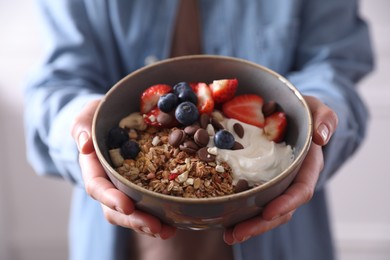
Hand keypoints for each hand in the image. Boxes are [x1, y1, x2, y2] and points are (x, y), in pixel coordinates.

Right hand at [71, 99, 175, 238]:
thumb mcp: (87, 115)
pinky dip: (160, 214)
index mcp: (94, 168)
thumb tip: (85, 145)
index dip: (111, 198)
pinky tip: (175, 222)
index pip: (97, 187)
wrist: (115, 118)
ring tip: (168, 231)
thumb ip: (82, 126)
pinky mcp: (142, 186)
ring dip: (149, 224)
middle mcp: (109, 183)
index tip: (127, 206)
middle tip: (155, 227)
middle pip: (116, 209)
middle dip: (135, 220)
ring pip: (133, 213)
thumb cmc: (99, 116)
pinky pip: (148, 204)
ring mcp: (125, 187)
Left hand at [223, 95, 338, 244]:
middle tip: (236, 235)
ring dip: (246, 225)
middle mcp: (290, 180)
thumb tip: (322, 138)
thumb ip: (325, 118)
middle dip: (260, 224)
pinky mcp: (257, 180)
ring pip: (263, 210)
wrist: (287, 112)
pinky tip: (221, 219)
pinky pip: (250, 198)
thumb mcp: (316, 108)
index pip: (301, 191)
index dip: (286, 203)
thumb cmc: (303, 111)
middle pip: (280, 210)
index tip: (267, 212)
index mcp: (307, 167)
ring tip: (227, 235)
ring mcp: (274, 182)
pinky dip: (237, 210)